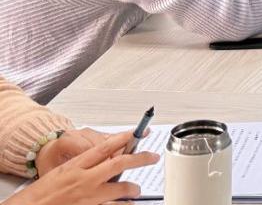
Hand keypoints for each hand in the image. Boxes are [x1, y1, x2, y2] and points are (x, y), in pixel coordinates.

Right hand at [10, 130, 156, 204]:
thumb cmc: (39, 194)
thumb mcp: (60, 172)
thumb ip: (83, 165)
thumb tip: (106, 159)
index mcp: (75, 166)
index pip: (106, 146)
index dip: (126, 138)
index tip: (141, 133)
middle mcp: (84, 179)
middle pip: (119, 163)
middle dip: (140, 158)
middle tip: (152, 156)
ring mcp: (87, 196)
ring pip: (120, 187)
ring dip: (132, 188)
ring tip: (137, 189)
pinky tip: (128, 204)